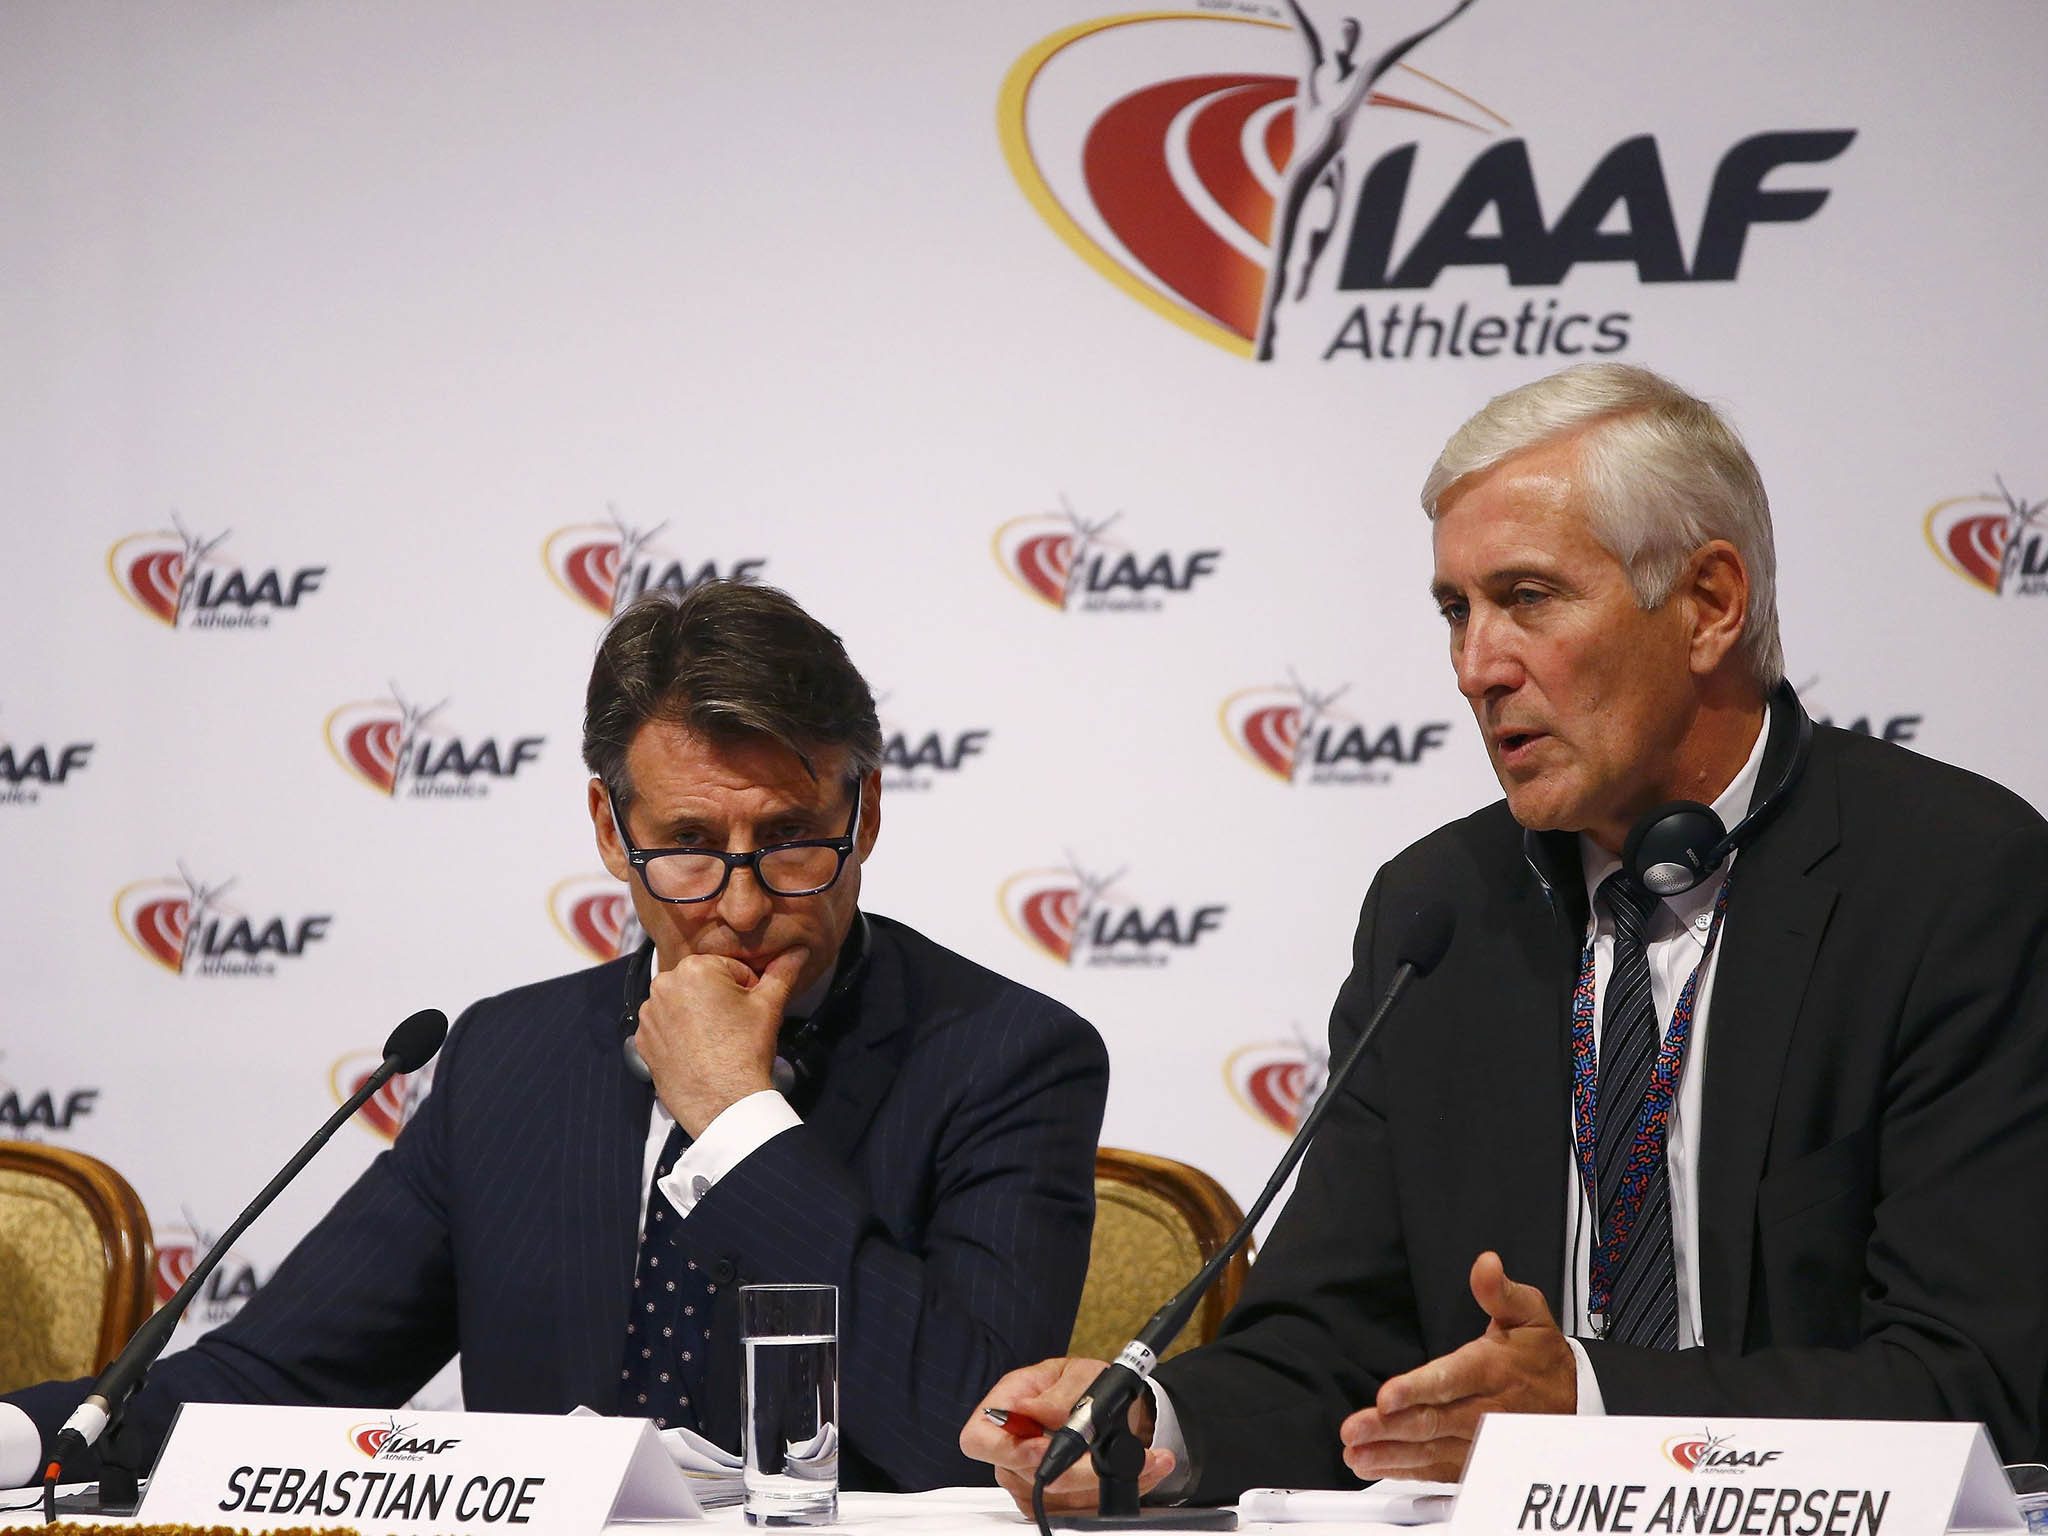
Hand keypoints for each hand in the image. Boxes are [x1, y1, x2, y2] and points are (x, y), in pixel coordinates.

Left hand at [635, 947, 807, 1136]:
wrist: (723, 1103)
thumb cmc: (745, 1052)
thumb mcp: (769, 1006)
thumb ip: (782, 972)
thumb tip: (798, 952)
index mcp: (694, 968)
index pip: (729, 968)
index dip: (745, 989)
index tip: (749, 1012)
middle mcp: (664, 985)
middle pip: (701, 983)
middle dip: (718, 999)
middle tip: (734, 1026)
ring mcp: (649, 1015)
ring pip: (681, 1003)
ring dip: (697, 1015)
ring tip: (716, 1040)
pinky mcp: (642, 1040)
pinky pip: (664, 1026)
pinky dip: (678, 1034)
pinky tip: (697, 1051)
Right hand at [961, 1358, 1175, 1516]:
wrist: (1110, 1407)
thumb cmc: (1086, 1384)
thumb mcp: (1079, 1374)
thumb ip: (1058, 1394)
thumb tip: (1030, 1410)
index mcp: (1006, 1406)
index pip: (978, 1440)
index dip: (1006, 1449)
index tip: (1041, 1448)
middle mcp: (1011, 1448)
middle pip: (1027, 1475)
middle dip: (1079, 1470)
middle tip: (1120, 1454)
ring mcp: (1028, 1478)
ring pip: (1059, 1499)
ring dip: (1108, 1481)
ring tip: (1150, 1458)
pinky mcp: (1053, 1500)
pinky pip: (1080, 1508)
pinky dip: (1117, 1490)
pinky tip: (1143, 1469)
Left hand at [1340, 1251, 1575, 1481]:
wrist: (1574, 1400)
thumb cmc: (1541, 1355)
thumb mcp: (1529, 1313)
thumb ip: (1500, 1291)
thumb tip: (1485, 1264)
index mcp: (1492, 1368)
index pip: (1452, 1379)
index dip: (1418, 1389)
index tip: (1388, 1396)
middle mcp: (1485, 1409)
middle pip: (1433, 1420)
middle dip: (1391, 1427)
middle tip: (1354, 1429)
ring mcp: (1480, 1440)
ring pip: (1432, 1450)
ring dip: (1391, 1453)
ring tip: (1356, 1454)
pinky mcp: (1475, 1459)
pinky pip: (1439, 1469)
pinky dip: (1406, 1471)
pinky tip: (1376, 1466)